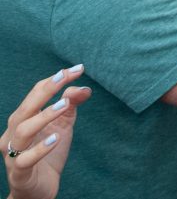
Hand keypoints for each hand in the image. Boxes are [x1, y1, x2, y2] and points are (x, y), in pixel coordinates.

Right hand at [2, 65, 91, 198]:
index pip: (36, 94)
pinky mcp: (19, 173)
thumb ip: (71, 107)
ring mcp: (14, 153)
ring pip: (23, 130)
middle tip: (65, 76)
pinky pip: (25, 159)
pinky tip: (56, 138)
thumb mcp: (63, 127)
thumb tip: (83, 87)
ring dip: (43, 116)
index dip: (55, 80)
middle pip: (26, 108)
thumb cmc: (48, 155)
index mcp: (23, 120)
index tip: (78, 68)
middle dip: (45, 90)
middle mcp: (14, 134)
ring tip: (64, 105)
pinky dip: (40, 148)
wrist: (38, 191)